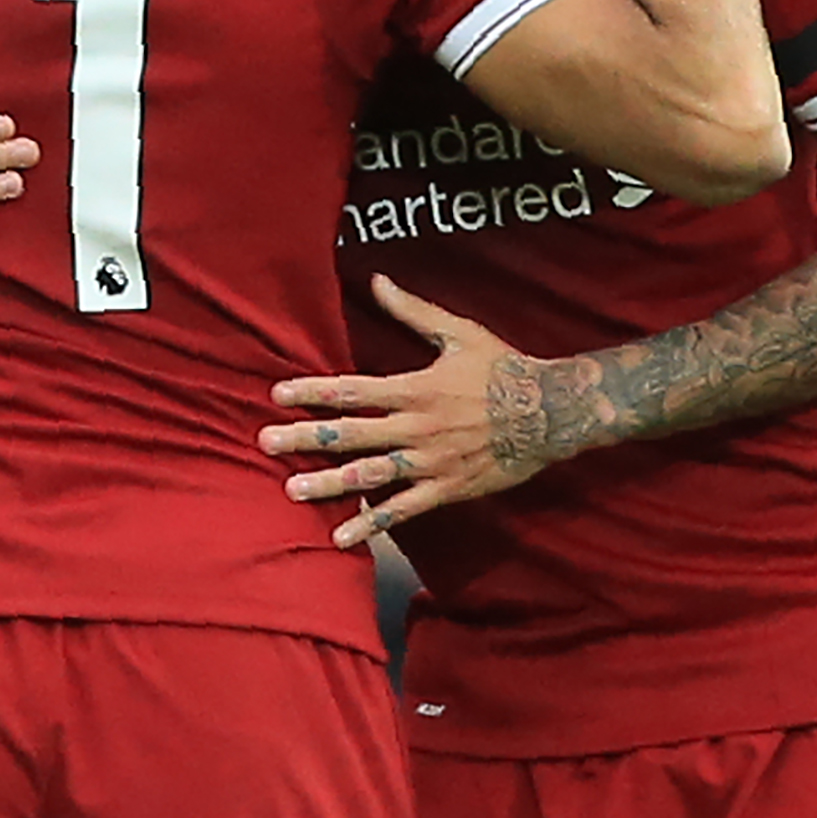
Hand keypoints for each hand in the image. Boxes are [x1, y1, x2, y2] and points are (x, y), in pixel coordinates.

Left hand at [261, 276, 561, 546]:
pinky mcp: (446, 489)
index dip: (313, 392)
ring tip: (292, 490)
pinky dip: (372, 523)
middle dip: (306, 437)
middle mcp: (417, 427)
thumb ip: (413, 311)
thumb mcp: (459, 332)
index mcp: (416, 388)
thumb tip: (376, 280)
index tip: (277, 395)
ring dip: (330, 483)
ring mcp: (430, 462)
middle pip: (352, 434)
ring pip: (371, 475)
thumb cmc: (503, 367)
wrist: (551, 412)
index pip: (353, 390)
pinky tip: (342, 537)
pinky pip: (403, 510)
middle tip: (265, 443)